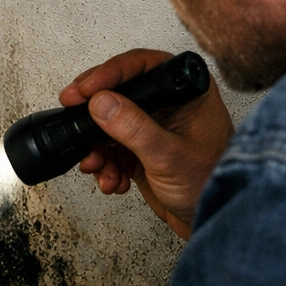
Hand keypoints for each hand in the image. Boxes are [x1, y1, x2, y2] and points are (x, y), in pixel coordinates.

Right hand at [60, 49, 233, 238]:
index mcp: (187, 91)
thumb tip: (101, 102)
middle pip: (120, 92)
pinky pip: (112, 148)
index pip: (142, 66)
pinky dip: (106, 165)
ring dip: (98, 146)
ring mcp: (154, 126)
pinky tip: (113, 180)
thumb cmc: (211, 183)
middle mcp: (170, 103)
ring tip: (97, 164)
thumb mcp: (169, 155)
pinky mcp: (142, 150)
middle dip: (94, 110)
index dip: (109, 74)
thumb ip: (134, 128)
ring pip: (110, 123)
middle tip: (72, 111)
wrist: (212, 220)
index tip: (84, 89)